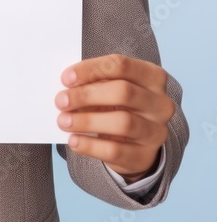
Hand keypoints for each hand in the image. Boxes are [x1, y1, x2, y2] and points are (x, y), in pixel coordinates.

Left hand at [55, 54, 174, 181]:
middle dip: (87, 95)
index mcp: (153, 76)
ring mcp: (156, 131)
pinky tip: (74, 141)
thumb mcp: (110, 88)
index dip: (91, 70)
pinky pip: (116, 151)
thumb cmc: (118, 106)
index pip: (121, 65)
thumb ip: (94, 83)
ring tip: (63, 121)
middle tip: (61, 101)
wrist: (136, 143)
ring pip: (123, 122)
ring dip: (87, 121)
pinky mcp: (145, 156)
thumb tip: (66, 87)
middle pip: (123, 92)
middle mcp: (160, 103)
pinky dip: (90, 146)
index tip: (66, 78)